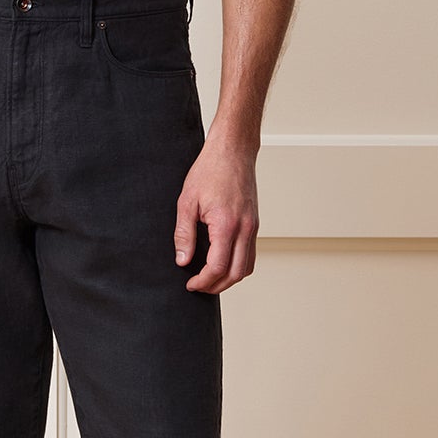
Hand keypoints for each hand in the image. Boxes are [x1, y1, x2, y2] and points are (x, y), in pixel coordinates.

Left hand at [175, 140, 257, 293]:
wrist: (233, 151)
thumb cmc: (210, 170)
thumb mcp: (187, 201)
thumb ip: (184, 234)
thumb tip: (182, 260)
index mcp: (226, 224)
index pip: (218, 267)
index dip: (203, 281)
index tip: (190, 284)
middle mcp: (244, 229)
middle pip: (236, 274)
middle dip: (216, 286)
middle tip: (198, 286)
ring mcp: (253, 227)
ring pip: (247, 267)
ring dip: (229, 279)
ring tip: (209, 279)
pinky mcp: (255, 224)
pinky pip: (250, 254)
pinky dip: (238, 266)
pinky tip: (222, 263)